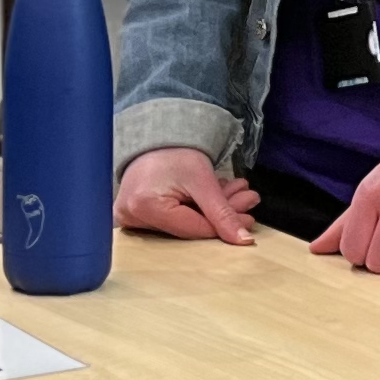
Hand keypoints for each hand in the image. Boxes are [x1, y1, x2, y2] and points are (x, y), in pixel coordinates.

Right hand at [116, 147, 257, 245]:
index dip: (223, 226)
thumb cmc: (174, 152)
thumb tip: (244, 241)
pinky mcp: (135, 217)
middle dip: (222, 214)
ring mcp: (130, 219)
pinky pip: (173, 220)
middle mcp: (133, 218)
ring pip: (184, 223)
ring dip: (212, 210)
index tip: (249, 219)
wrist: (154, 138)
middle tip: (248, 200)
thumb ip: (222, 212)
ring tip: (236, 192)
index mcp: (146, 208)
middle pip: (189, 227)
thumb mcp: (202, 179)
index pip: (193, 229)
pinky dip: (197, 209)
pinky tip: (217, 197)